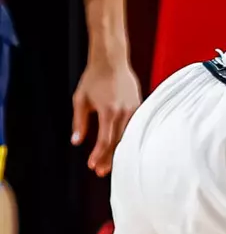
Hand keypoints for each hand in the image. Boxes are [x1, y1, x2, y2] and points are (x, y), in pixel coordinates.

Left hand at [72, 53, 141, 176]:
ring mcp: (135, 111)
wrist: (112, 61)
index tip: (91, 165)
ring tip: (111, 164)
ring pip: (129, 138)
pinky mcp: (140, 108)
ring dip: (119, 152)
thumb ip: (79, 122)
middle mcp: (124, 113)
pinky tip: (124, 148)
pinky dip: (128, 140)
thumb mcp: (80, 100)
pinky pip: (135, 128)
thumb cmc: (94, 79)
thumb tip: (77, 141)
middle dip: (109, 159)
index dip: (98, 155)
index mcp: (109, 111)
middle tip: (100, 171)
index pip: (105, 140)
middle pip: (118, 143)